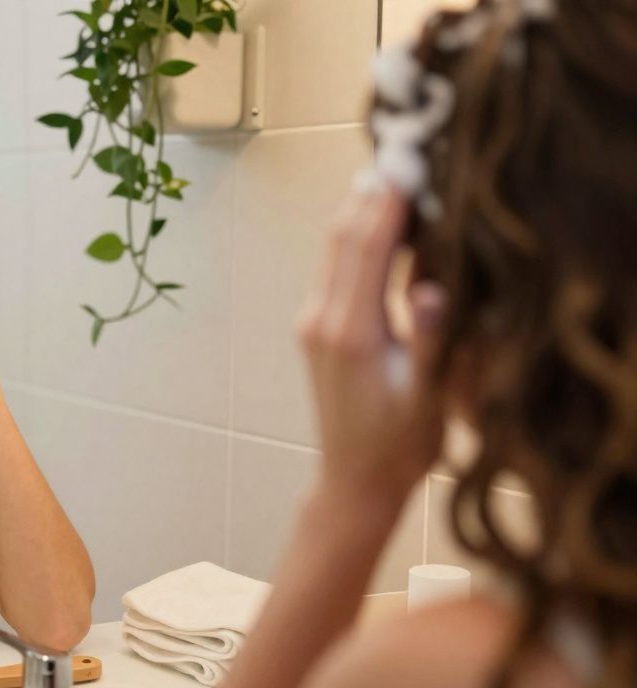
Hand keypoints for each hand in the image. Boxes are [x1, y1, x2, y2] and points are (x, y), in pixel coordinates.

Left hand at [296, 179, 447, 509]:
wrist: (353, 483)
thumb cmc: (398, 447)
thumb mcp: (426, 397)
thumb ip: (429, 339)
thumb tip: (428, 285)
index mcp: (350, 332)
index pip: (365, 249)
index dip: (386, 202)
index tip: (409, 161)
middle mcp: (322, 320)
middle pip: (342, 239)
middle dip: (371, 193)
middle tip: (401, 149)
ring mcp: (314, 323)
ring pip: (335, 251)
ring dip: (361, 210)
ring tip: (391, 169)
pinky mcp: (318, 329)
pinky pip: (336, 269)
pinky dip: (357, 238)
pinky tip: (379, 219)